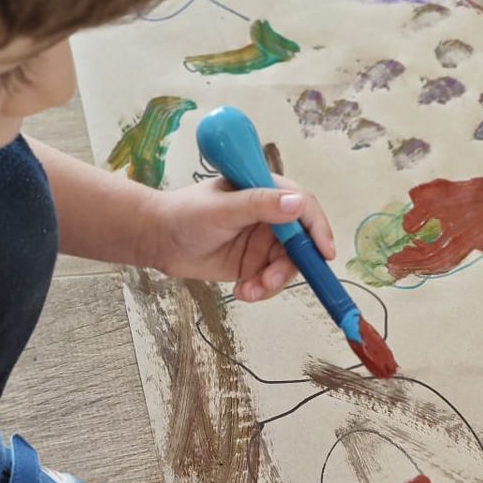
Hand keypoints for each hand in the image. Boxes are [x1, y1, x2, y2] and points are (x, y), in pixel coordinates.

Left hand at [147, 175, 337, 300]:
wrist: (158, 239)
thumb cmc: (186, 214)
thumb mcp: (223, 208)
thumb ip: (259, 205)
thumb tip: (297, 204)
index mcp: (267, 191)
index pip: (303, 207)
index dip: (317, 229)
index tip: (324, 253)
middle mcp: (271, 216)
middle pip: (300, 243)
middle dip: (290, 266)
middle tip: (269, 281)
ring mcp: (263, 242)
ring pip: (286, 266)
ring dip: (273, 282)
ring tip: (249, 290)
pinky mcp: (253, 264)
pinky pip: (269, 281)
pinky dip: (261, 290)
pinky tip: (241, 292)